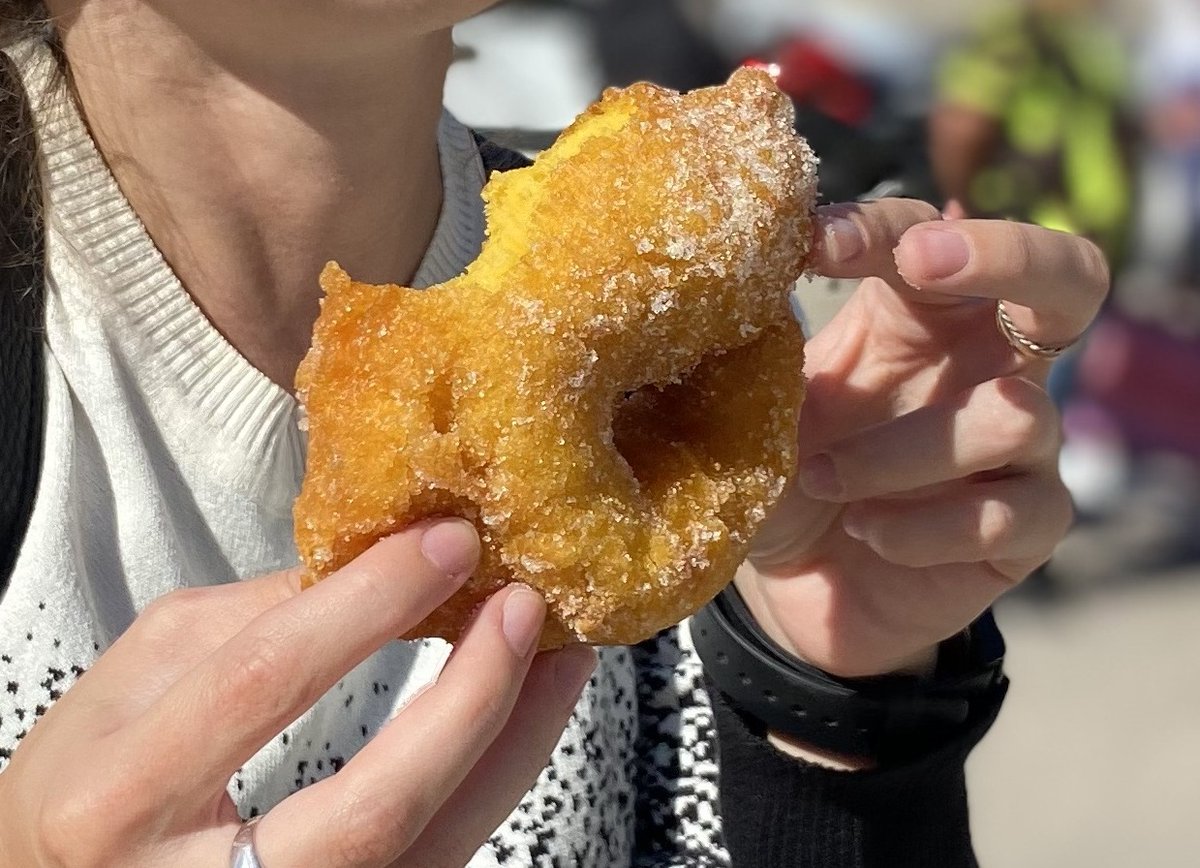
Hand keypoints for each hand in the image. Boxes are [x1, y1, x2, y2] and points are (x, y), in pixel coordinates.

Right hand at [0, 520, 596, 867]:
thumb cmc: (92, 785)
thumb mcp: (136, 681)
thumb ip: (250, 618)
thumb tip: (376, 562)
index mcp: (120, 801)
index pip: (263, 684)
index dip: (366, 605)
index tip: (446, 541)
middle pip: (370, 806)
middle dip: (468, 697)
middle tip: (523, 606)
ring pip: (429, 846)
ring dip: (512, 738)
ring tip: (562, 650)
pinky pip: (443, 854)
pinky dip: (496, 775)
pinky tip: (528, 710)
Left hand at [739, 199, 1108, 678]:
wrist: (797, 585)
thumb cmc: (789, 470)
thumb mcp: (772, 400)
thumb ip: (771, 337)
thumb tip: (749, 261)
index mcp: (923, 318)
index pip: (928, 239)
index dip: (880, 229)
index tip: (810, 244)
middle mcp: (990, 366)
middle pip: (1072, 277)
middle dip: (1009, 254)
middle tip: (923, 263)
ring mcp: (1023, 447)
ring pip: (1014, 414)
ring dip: (900, 451)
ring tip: (820, 478)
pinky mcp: (1030, 527)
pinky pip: (1002, 514)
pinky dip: (920, 527)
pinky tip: (866, 534)